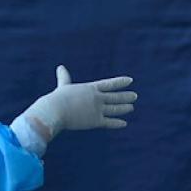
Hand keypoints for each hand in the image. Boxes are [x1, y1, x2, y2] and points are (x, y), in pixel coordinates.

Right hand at [14, 65, 137, 143]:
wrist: (55, 111)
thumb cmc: (56, 99)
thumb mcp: (63, 86)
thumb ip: (64, 77)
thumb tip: (60, 66)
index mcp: (90, 88)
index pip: (109, 84)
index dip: (120, 82)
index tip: (130, 80)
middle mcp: (97, 98)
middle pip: (115, 97)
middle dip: (125, 96)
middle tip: (135, 96)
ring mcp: (97, 109)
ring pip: (115, 109)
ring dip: (124, 108)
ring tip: (132, 107)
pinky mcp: (95, 121)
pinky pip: (109, 122)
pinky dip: (117, 123)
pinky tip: (124, 123)